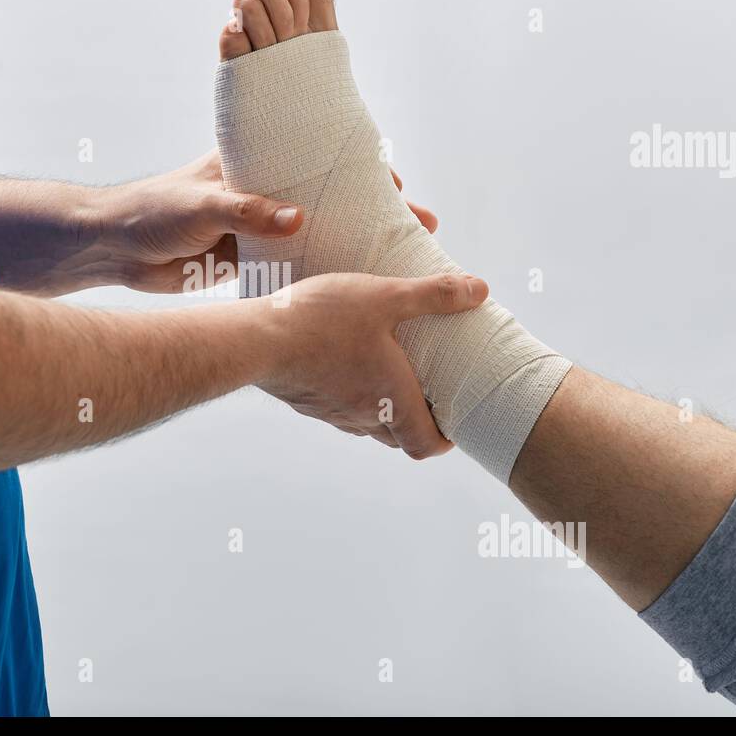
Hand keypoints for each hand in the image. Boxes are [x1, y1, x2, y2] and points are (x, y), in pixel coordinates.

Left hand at [102, 150, 437, 291]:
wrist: (114, 249)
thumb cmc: (152, 211)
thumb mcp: (201, 205)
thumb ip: (247, 212)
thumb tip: (298, 218)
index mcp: (257, 163)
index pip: (322, 157)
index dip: (364, 169)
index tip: (398, 186)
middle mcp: (267, 193)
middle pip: (334, 198)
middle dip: (378, 213)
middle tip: (422, 229)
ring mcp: (261, 228)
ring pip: (322, 235)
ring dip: (358, 246)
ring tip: (402, 263)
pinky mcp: (250, 261)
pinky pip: (297, 266)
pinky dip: (325, 274)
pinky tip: (356, 288)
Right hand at [254, 270, 488, 457]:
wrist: (257, 340)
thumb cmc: (324, 320)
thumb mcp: (385, 296)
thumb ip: (433, 294)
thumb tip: (479, 289)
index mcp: (392, 402)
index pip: (427, 445)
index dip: (445, 439)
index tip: (454, 423)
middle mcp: (363, 417)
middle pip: (399, 437)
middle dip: (418, 420)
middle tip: (429, 393)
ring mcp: (331, 413)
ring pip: (367, 424)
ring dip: (384, 408)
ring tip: (391, 375)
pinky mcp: (307, 402)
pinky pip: (339, 408)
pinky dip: (353, 395)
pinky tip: (348, 362)